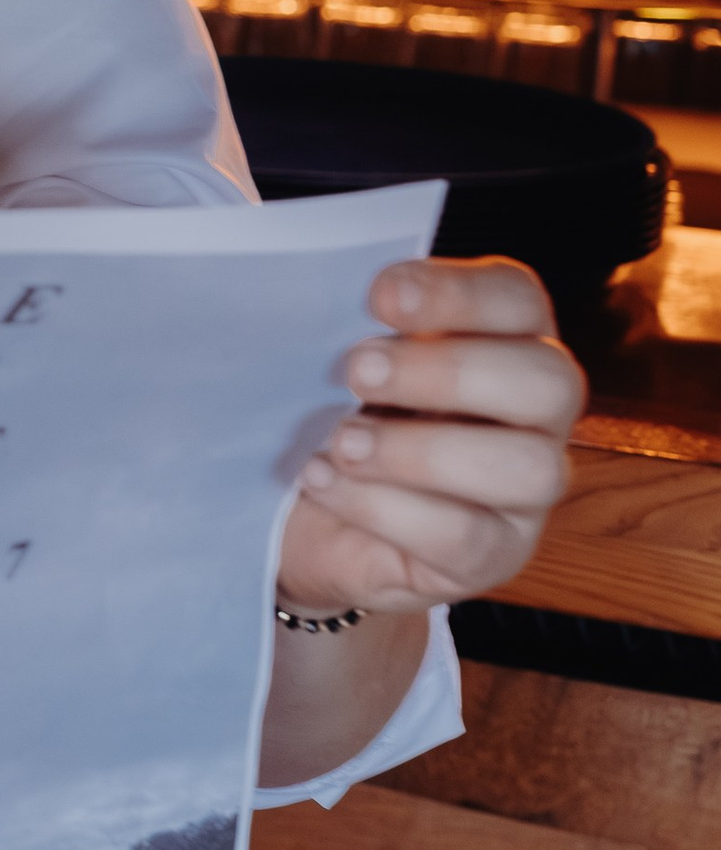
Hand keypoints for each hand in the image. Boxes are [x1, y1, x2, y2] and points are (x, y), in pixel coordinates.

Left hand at [275, 255, 581, 617]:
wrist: (300, 520)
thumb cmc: (328, 417)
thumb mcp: (333, 361)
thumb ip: (352, 325)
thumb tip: (317, 295)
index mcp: (504, 340)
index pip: (520, 300)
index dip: (460, 292)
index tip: (380, 295)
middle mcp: (535, 414)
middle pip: (550, 381)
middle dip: (450, 372)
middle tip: (357, 371)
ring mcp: (525, 494)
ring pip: (528, 469)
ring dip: (422, 452)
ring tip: (342, 442)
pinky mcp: (494, 557)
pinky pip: (465, 538)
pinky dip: (384, 506)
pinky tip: (325, 482)